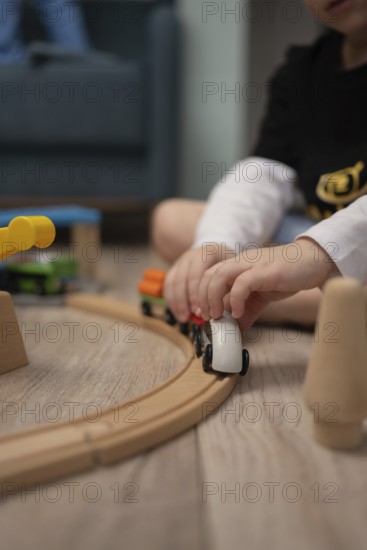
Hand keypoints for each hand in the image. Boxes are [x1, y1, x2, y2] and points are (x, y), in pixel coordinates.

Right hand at [164, 246, 222, 321]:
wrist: (218, 252)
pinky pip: (168, 285)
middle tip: (190, 316)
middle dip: (184, 301)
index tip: (199, 311)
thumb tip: (216, 312)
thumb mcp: (231, 274)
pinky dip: (171, 300)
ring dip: (177, 302)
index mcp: (207, 254)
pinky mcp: (174, 268)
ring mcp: (181, 261)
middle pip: (182, 279)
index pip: (196, 275)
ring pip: (172, 282)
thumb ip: (226, 290)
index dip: (196, 295)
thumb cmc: (228, 267)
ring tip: (183, 318)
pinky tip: (177, 313)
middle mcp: (192, 256)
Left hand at [197, 238, 338, 328]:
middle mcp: (240, 262)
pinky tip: (239, 313)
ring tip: (218, 316)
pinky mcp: (265, 271)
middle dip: (202, 299)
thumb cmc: (286, 276)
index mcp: (236, 266)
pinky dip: (236, 299)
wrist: (312, 261)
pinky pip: (242, 283)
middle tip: (208, 318)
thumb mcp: (260, 296)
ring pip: (219, 276)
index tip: (203, 315)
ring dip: (213, 298)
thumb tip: (236, 330)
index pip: (207, 276)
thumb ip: (247, 311)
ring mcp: (251, 265)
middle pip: (208, 276)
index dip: (200, 296)